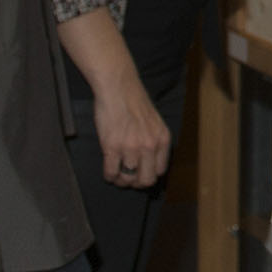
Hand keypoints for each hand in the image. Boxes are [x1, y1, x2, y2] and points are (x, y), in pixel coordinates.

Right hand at [93, 74, 171, 188]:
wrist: (118, 87)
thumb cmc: (134, 102)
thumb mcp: (155, 123)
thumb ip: (154, 141)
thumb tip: (149, 163)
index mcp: (162, 140)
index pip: (160, 171)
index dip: (149, 175)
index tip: (141, 174)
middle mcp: (149, 146)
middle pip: (146, 180)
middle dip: (136, 183)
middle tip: (128, 178)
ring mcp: (131, 147)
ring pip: (127, 178)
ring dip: (121, 179)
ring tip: (117, 174)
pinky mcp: (112, 146)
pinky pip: (111, 172)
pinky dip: (109, 175)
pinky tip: (108, 171)